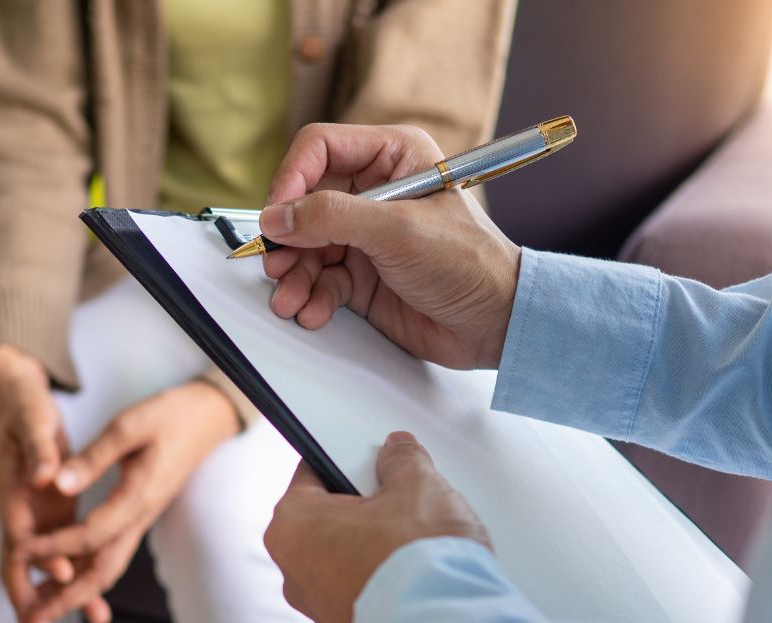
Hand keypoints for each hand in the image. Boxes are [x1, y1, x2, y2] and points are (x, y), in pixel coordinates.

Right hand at [0, 343, 108, 622]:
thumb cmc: (23, 403)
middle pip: (21, 562)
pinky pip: (60, 546)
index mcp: (12, 488)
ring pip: (43, 561)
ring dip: (59, 591)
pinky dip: (74, 569)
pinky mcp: (51, 506)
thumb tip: (43, 476)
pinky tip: (93, 589)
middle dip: (31, 598)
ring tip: (90, 617)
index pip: (22, 533)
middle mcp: (20, 506)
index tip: (65, 574)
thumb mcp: (32, 418)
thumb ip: (38, 448)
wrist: (14, 390)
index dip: (40, 557)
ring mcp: (35, 509)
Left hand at [15, 380, 240, 622]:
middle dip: (68, 596)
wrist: (207, 418)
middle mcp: (140, 516)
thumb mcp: (129, 425)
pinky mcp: (138, 515)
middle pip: (104, 570)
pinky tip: (67, 576)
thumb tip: (59, 484)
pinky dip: (87, 571)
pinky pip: (112, 553)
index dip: (55, 546)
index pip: (92, 534)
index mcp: (138, 496)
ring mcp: (141, 518)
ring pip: (108, 567)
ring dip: (76, 591)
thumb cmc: (170, 416)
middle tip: (36, 615)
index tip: (22, 550)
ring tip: (44, 608)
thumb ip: (93, 457)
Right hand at [261, 123, 521, 368]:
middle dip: (288, 237)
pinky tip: (313, 310)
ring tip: (291, 298)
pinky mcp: (362, 274)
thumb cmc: (470, 264)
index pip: (320, 149)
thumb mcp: (398, 231)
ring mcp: (366, 234)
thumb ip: (333, 218)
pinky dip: (311, 296)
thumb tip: (279, 216)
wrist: (494, 323)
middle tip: (277, 263)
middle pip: (305, 201)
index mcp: (394, 156)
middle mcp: (376, 190)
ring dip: (294, 274)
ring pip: (306, 245)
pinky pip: (320, 278)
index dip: (292, 179)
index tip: (278, 215)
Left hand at [264, 431, 490, 622]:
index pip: (312, 472)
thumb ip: (402, 460)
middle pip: (329, 517)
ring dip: (376, 544)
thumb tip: (397, 452)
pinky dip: (385, 579)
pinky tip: (417, 571)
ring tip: (417, 538)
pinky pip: (364, 590)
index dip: (347, 460)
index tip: (369, 458)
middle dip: (365, 505)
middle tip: (402, 498)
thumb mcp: (417, 485)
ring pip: (346, 557)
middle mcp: (295, 573)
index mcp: (292, 526)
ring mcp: (321, 608)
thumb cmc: (418, 565)